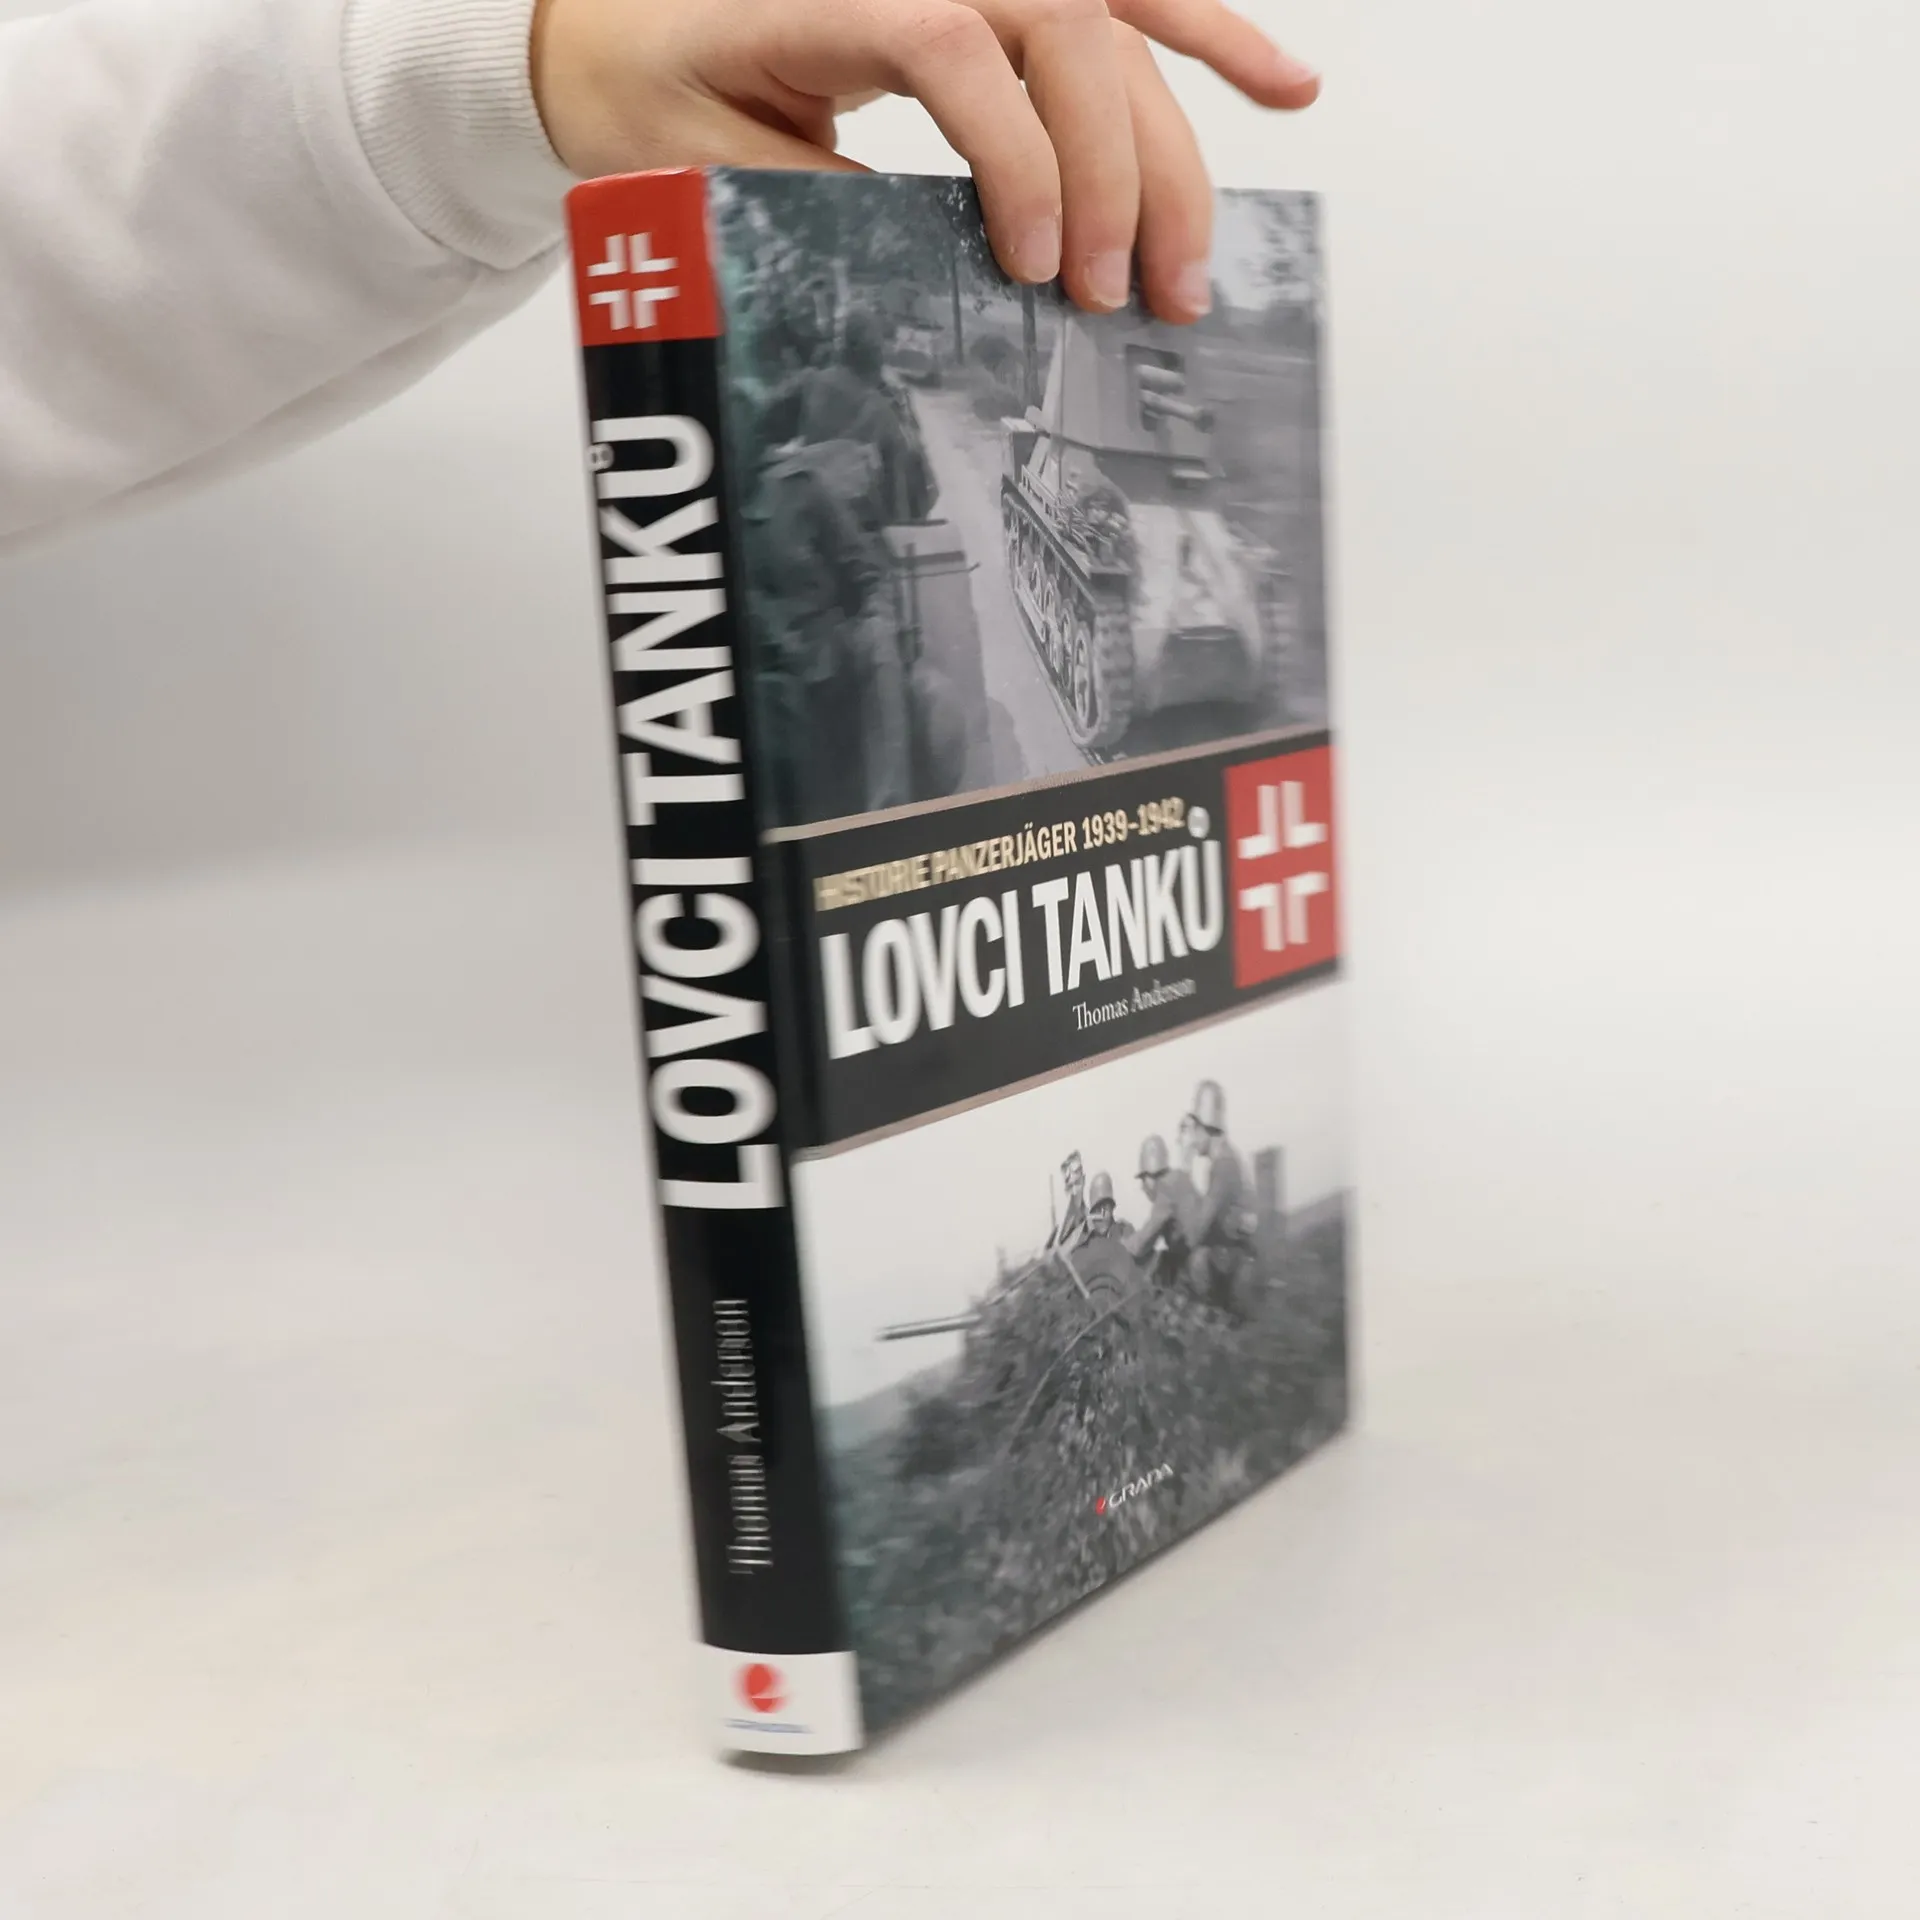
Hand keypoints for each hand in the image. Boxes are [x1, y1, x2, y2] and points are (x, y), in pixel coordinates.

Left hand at [530, 0, 1318, 323]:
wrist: (620, 23)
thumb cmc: (651, 88)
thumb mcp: (701, 166)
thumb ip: (815, 208)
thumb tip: (936, 283)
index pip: (954, 47)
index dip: (1014, 159)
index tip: (1031, 269)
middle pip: (1063, 30)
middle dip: (1115, 172)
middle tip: (1124, 299)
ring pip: (1110, 26)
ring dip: (1174, 143)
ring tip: (1198, 261)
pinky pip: (1118, 2)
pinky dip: (1204, 38)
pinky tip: (1279, 85)